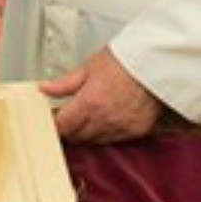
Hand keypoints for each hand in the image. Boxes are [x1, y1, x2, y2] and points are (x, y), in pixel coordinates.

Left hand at [40, 48, 161, 143]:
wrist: (155, 62)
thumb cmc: (125, 60)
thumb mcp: (89, 67)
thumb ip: (65, 83)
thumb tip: (45, 89)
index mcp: (88, 103)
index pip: (62, 126)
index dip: (56, 123)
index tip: (56, 119)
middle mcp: (104, 120)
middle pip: (77, 137)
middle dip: (71, 128)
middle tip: (71, 116)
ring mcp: (121, 128)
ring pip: (95, 141)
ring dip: (89, 132)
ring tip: (91, 115)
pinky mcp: (136, 131)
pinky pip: (116, 139)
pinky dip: (109, 132)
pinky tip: (109, 119)